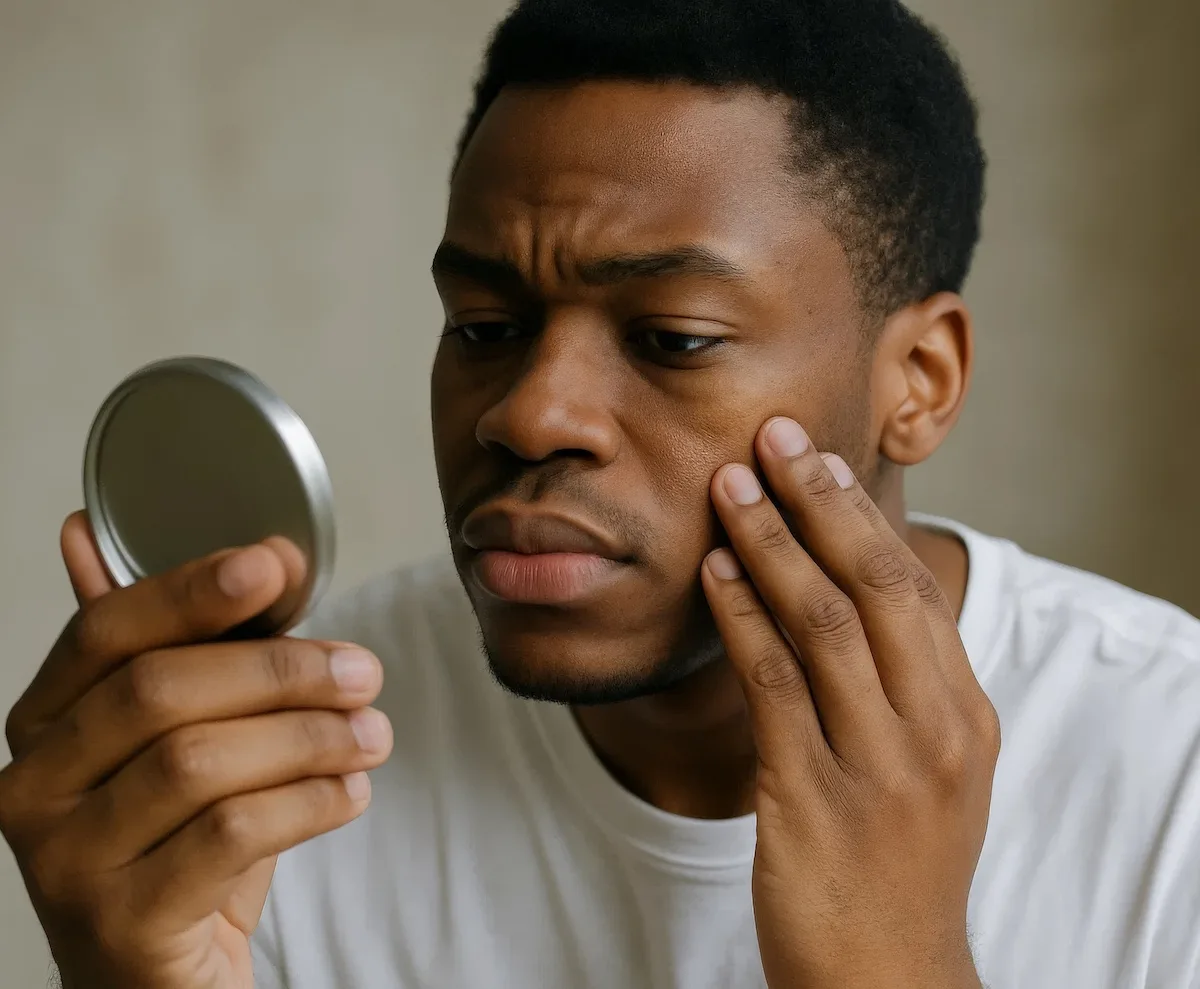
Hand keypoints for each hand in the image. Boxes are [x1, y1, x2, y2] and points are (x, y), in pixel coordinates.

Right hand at [0, 513, 393, 988]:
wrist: (165, 981)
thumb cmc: (181, 845)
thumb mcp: (181, 741)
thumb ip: (179, 647)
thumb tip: (164, 540)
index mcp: (45, 723)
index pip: (107, 630)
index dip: (193, 588)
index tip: (277, 562)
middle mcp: (33, 788)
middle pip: (160, 690)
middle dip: (280, 670)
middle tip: (364, 673)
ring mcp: (66, 860)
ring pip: (199, 760)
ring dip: (309, 736)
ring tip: (373, 735)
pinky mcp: (120, 921)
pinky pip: (229, 834)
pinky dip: (308, 802)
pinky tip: (351, 792)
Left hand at [701, 418, 999, 988]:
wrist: (884, 979)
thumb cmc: (896, 861)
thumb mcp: (928, 766)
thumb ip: (900, 683)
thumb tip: (848, 590)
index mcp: (965, 715)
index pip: (914, 588)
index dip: (859, 514)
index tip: (815, 456)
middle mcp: (932, 732)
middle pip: (874, 587)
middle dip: (818, 503)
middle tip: (773, 438)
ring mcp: (875, 766)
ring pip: (820, 623)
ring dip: (768, 544)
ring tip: (727, 486)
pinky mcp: (810, 798)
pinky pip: (770, 684)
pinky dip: (739, 617)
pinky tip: (711, 573)